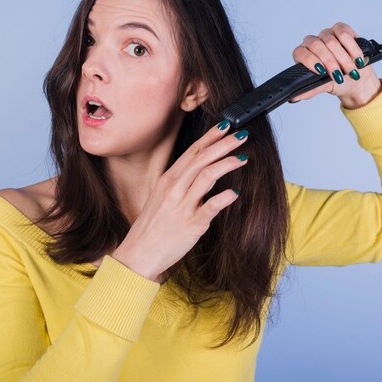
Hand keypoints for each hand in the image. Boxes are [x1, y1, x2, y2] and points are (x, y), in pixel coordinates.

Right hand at [111, 121, 248, 282]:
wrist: (138, 254)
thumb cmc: (152, 228)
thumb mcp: (162, 198)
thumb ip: (181, 185)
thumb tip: (201, 174)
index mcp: (168, 180)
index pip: (192, 152)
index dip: (210, 137)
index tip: (225, 126)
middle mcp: (174, 189)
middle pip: (202, 159)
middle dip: (223, 144)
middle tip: (241, 135)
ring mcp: (182, 206)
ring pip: (207, 176)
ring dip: (227, 164)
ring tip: (242, 158)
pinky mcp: (191, 225)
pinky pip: (211, 207)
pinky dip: (224, 197)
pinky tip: (235, 192)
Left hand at [289, 22, 381, 108]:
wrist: (355, 79)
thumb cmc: (336, 81)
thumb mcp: (323, 87)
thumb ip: (309, 90)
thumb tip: (294, 98)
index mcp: (304, 55)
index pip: (300, 52)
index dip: (310, 61)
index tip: (321, 71)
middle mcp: (313, 43)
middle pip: (316, 45)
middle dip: (329, 62)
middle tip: (339, 76)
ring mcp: (326, 34)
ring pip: (330, 41)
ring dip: (343, 58)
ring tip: (351, 71)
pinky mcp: (340, 29)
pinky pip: (343, 33)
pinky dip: (351, 47)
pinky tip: (356, 58)